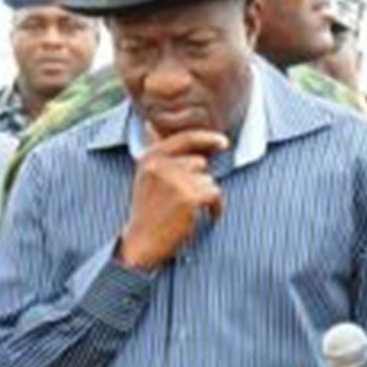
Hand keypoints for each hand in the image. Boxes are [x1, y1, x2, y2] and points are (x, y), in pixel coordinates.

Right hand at [119, 130, 227, 269]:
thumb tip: (150, 125)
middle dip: (199, 179)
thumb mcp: (145, 175)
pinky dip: (216, 207)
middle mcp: (160, 166)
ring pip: (208, 179)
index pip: (185, 138)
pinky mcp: (188, 198)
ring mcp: (175, 181)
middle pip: (199, 163)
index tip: (223, 143)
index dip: (206, 138)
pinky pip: (215, 194)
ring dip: (206, 195)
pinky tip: (207, 216)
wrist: (143, 242)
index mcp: (150, 157)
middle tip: (185, 199)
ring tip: (190, 210)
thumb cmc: (147, 209)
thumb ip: (153, 150)